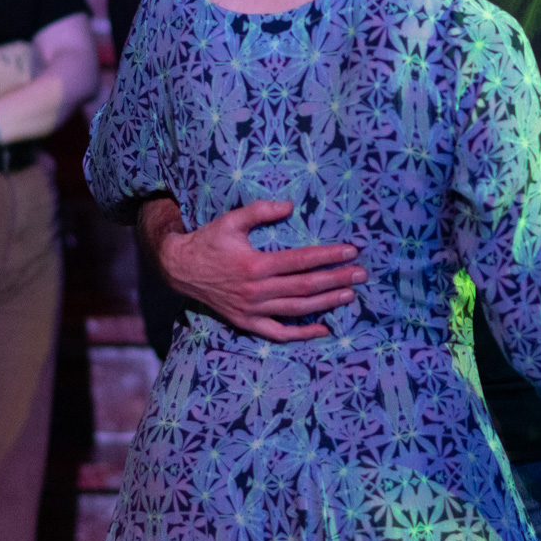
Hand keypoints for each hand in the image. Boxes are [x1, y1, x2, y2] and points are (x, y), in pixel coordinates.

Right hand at [156, 199, 365, 342]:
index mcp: (255, 265)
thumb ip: (261, 211)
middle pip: (305, 287)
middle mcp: (256, 291)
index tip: (351, 251)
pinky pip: (278, 333)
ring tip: (350, 295)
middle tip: (362, 274)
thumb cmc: (208, 240)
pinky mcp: (246, 323)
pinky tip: (323, 329)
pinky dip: (301, 334)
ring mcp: (252, 310)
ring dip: (326, 304)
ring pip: (297, 310)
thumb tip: (291, 205)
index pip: (301, 261)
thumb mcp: (231, 220)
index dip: (328, 256)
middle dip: (337, 280)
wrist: (179, 268)